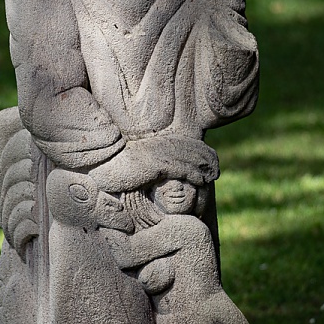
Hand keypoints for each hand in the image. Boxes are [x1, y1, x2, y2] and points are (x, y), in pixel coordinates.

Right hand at [90, 136, 218, 191]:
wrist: (106, 168)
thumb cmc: (120, 169)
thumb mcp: (141, 165)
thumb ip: (154, 163)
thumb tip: (165, 169)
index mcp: (158, 143)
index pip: (186, 143)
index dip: (201, 152)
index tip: (212, 162)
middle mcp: (159, 145)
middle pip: (190, 149)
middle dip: (206, 159)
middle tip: (217, 171)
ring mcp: (157, 154)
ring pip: (188, 158)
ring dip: (204, 168)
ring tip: (214, 176)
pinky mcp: (155, 164)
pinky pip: (180, 169)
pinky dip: (193, 174)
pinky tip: (202, 181)